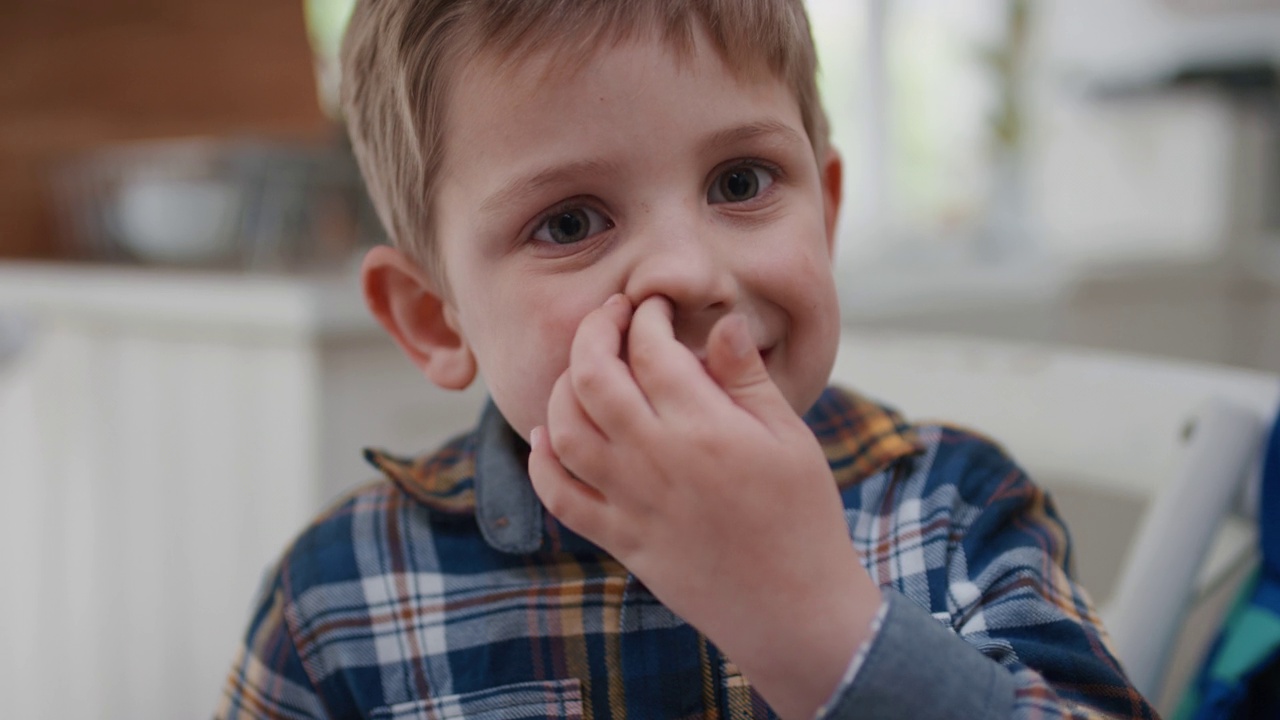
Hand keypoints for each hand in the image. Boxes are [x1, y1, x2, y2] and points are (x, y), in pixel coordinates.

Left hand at [528, 294, 881, 719]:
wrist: (795, 610)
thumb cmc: (803, 518)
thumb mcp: (791, 438)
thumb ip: (747, 378)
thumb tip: (720, 321)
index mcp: (705, 429)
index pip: (652, 350)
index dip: (647, 315)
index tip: (654, 306)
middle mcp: (657, 460)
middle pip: (592, 378)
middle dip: (593, 332)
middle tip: (612, 316)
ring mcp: (631, 503)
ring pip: (565, 430)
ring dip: (563, 388)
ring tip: (586, 369)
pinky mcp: (620, 540)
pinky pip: (560, 498)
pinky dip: (543, 463)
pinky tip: (547, 437)